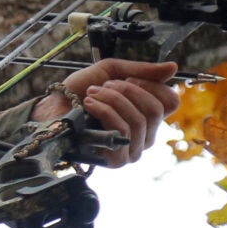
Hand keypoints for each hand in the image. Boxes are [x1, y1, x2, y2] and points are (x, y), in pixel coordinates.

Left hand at [30, 57, 178, 167]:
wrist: (52, 109)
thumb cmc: (78, 92)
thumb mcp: (111, 71)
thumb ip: (141, 70)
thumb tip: (174, 67)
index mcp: (147, 115)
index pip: (170, 101)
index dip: (150, 85)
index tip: (126, 78)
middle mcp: (145, 135)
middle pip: (155, 110)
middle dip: (127, 91)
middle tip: (104, 87)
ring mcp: (132, 150)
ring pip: (138, 120)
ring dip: (111, 100)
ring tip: (91, 95)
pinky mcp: (117, 159)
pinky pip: (123, 131)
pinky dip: (105, 112)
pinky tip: (89, 105)